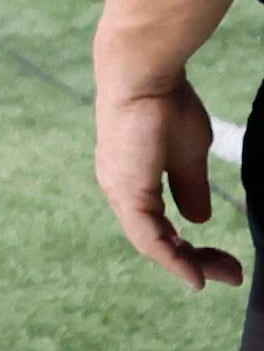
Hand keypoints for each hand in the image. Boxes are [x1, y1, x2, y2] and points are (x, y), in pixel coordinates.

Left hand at [97, 74, 244, 288]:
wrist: (144, 75)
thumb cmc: (164, 106)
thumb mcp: (187, 156)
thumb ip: (189, 187)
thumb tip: (197, 218)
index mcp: (132, 183)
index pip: (159, 229)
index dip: (188, 249)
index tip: (223, 263)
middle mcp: (119, 191)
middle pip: (156, 242)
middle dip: (194, 261)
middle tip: (232, 273)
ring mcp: (120, 191)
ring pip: (153, 244)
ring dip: (189, 263)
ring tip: (223, 275)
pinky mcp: (127, 189)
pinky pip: (149, 237)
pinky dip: (172, 259)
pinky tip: (195, 274)